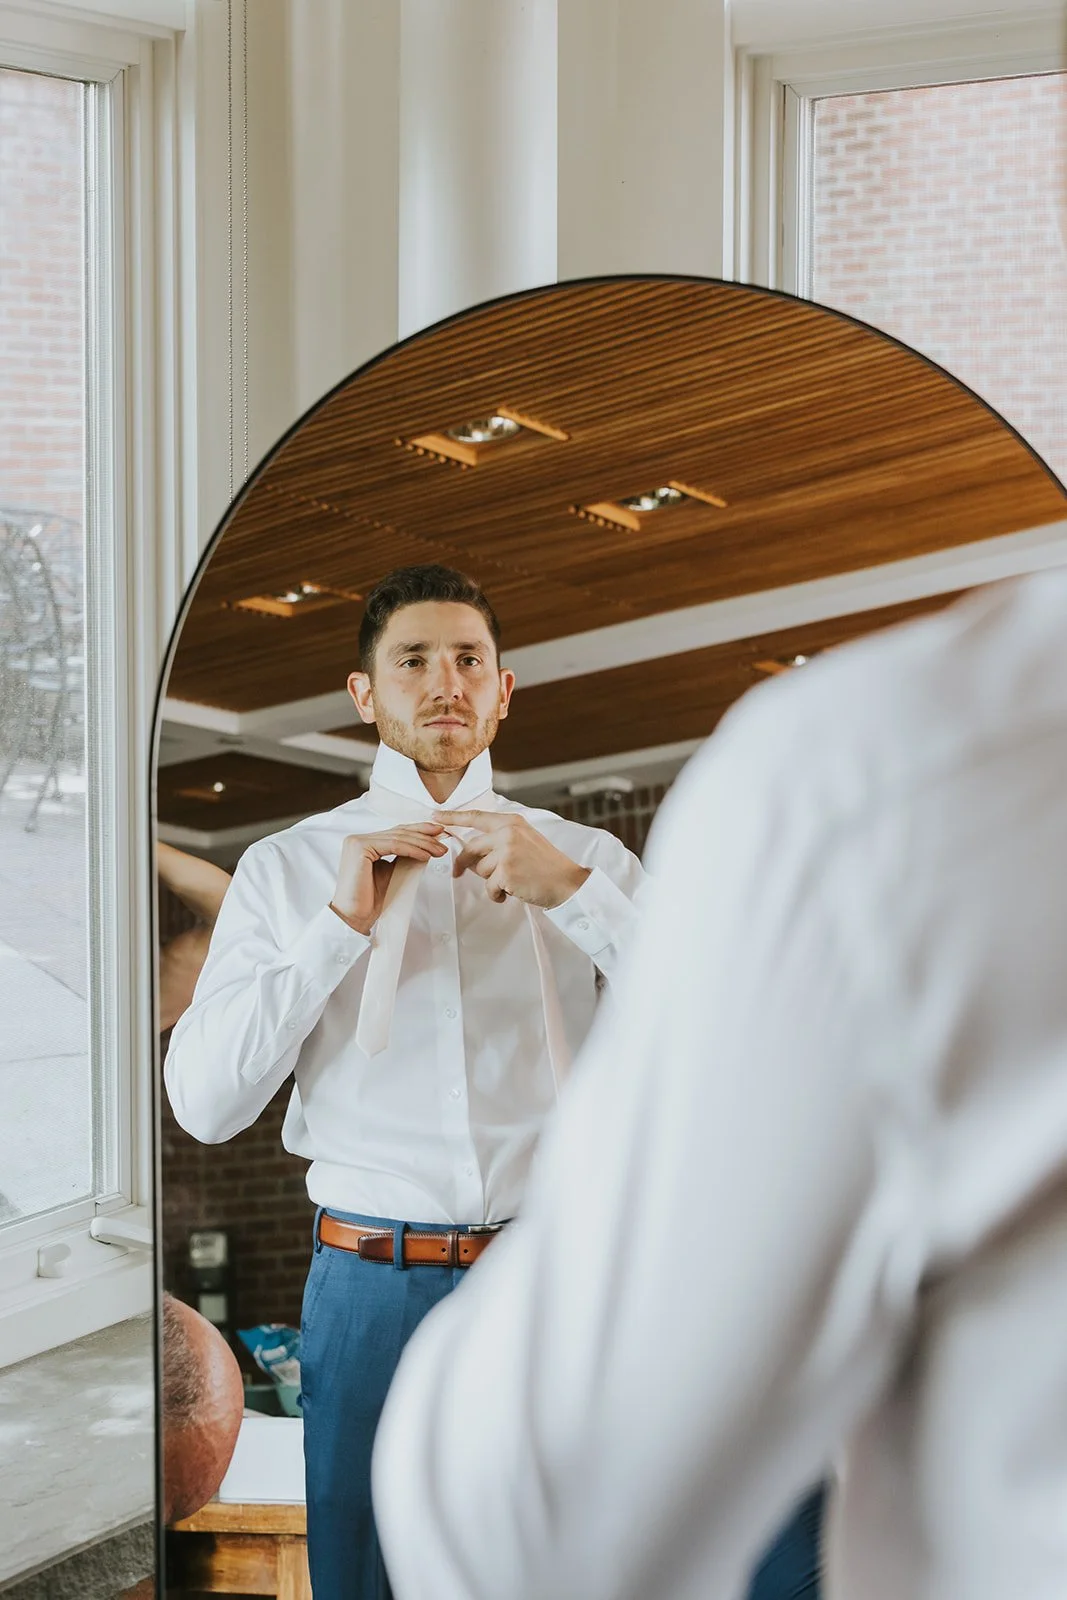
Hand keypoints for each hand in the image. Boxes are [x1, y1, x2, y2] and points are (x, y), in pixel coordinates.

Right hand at [330, 824, 447, 934]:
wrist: (354, 917)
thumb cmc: (370, 900)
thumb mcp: (392, 873)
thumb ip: (403, 858)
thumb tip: (426, 848)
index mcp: (364, 843)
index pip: (396, 832)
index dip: (419, 831)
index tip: (438, 835)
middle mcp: (358, 839)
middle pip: (398, 832)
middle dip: (424, 836)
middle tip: (443, 841)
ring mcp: (357, 842)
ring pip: (398, 837)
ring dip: (422, 844)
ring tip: (439, 850)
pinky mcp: (360, 848)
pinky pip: (393, 845)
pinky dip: (412, 850)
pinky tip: (425, 855)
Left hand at [439, 812, 590, 908]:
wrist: (567, 882)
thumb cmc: (545, 865)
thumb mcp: (525, 840)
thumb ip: (500, 839)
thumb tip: (471, 852)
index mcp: (511, 822)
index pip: (476, 817)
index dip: (453, 817)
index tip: (435, 815)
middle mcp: (507, 833)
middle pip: (471, 848)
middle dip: (463, 864)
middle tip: (457, 873)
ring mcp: (506, 852)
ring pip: (479, 870)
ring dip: (490, 881)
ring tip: (511, 882)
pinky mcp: (506, 872)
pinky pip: (489, 886)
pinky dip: (497, 894)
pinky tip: (512, 892)